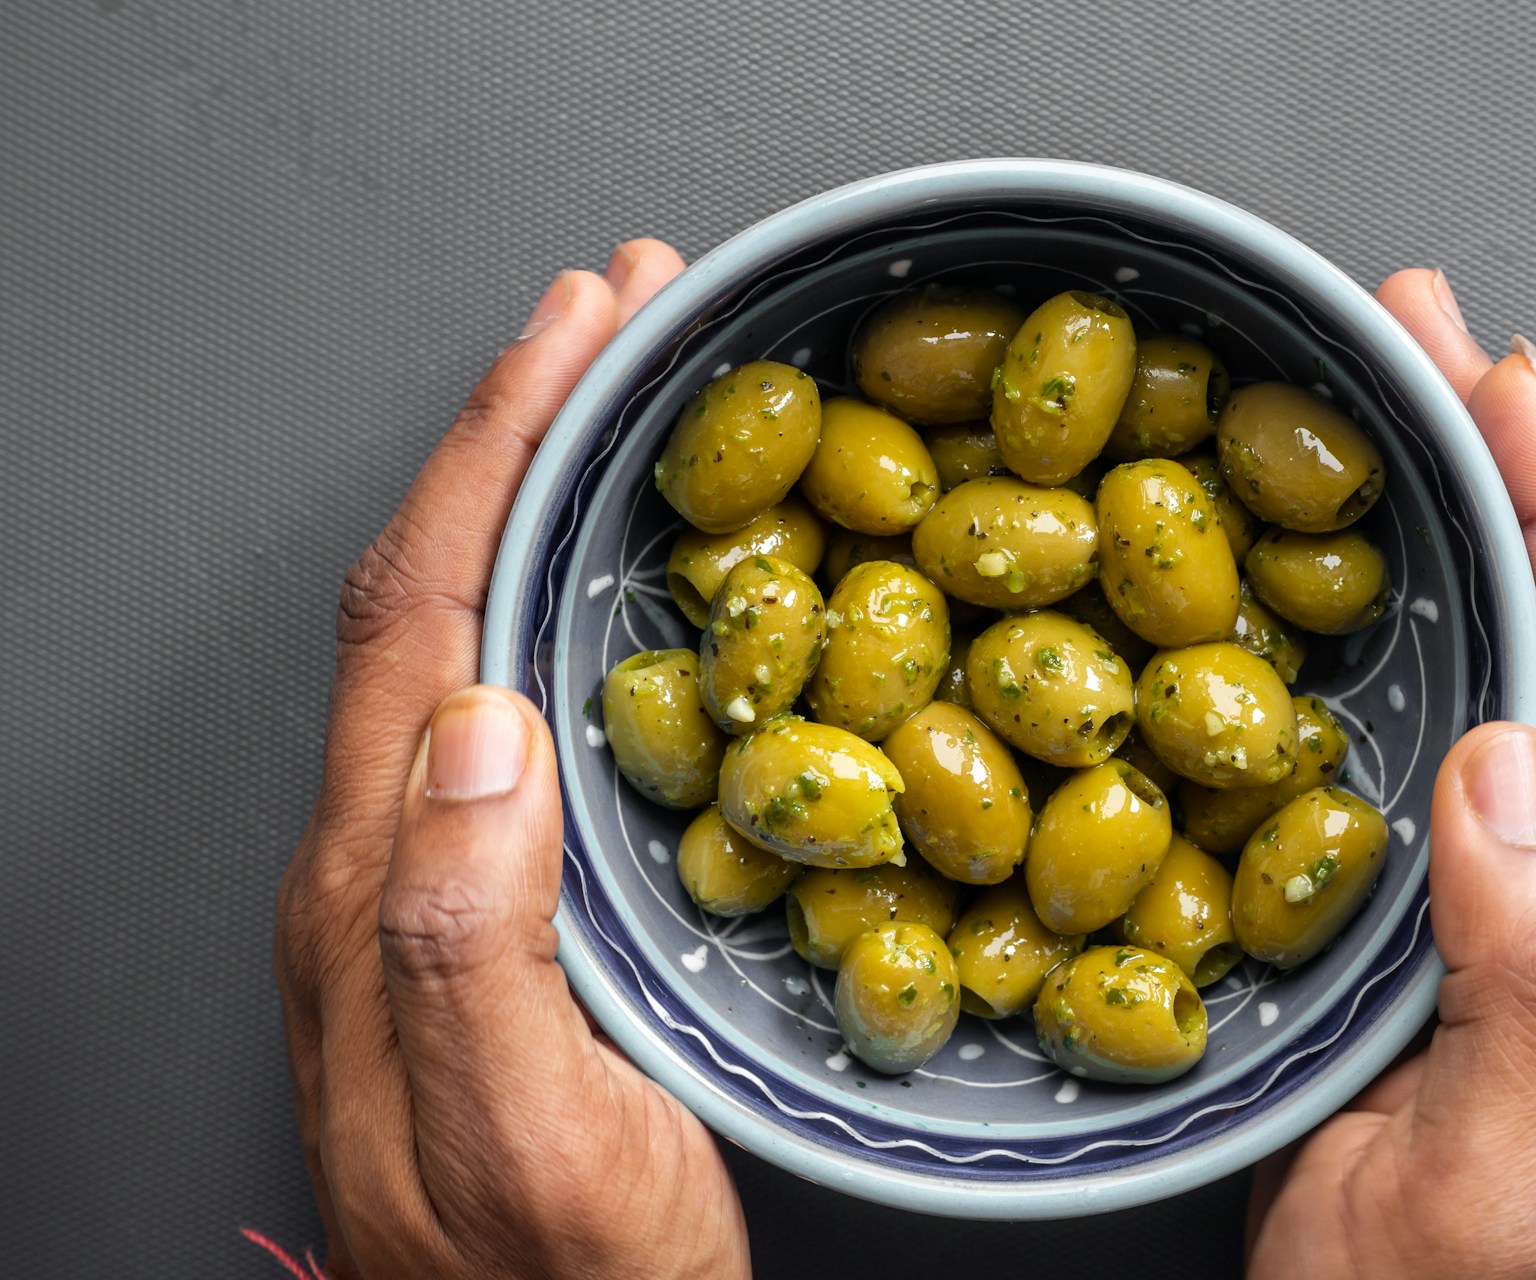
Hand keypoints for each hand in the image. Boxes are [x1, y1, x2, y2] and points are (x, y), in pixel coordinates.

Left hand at [274, 240, 749, 1278]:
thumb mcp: (532, 1147)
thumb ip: (473, 948)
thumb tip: (478, 728)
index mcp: (381, 886)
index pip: (420, 608)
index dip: (497, 443)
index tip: (583, 321)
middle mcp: (383, 857)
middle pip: (430, 585)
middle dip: (519, 419)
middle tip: (623, 307)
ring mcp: (430, 875)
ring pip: (463, 628)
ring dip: (537, 485)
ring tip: (630, 393)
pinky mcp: (489, 899)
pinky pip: (507, 693)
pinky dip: (561, 586)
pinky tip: (630, 570)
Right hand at [1246, 271, 1535, 1278]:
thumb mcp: (1505, 1184)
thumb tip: (1504, 771)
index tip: (1504, 381)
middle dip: (1499, 470)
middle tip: (1423, 336)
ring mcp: (1470, 914)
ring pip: (1471, 682)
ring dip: (1435, 536)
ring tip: (1375, 414)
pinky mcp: (1385, 941)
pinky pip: (1384, 757)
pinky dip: (1357, 647)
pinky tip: (1303, 604)